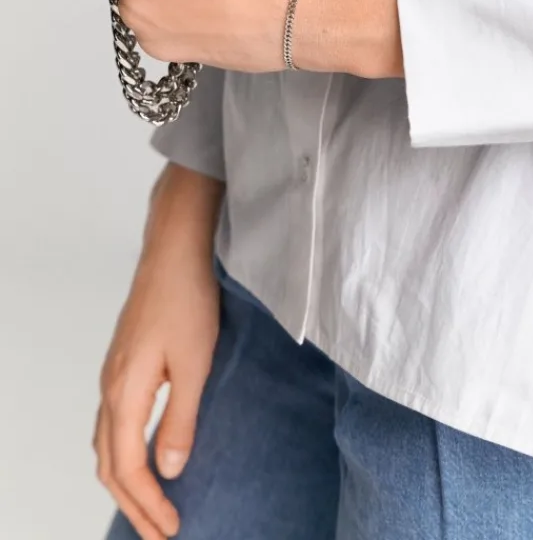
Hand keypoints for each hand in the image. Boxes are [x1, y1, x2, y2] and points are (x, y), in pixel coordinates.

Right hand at [95, 165, 223, 539]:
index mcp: (124, 393)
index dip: (148, 505)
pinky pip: (111, 423)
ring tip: (152, 506)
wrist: (175, 251)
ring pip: (106, 444)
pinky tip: (143, 455)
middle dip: (133, 504)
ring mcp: (113, 373)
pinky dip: (122, 453)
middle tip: (161, 533)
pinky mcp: (123, 362)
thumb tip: (169, 469)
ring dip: (125, 481)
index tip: (172, 529)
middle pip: (109, 464)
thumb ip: (180, 419)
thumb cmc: (188, 300)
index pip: (128, 468)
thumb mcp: (195, 364)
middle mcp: (110, 387)